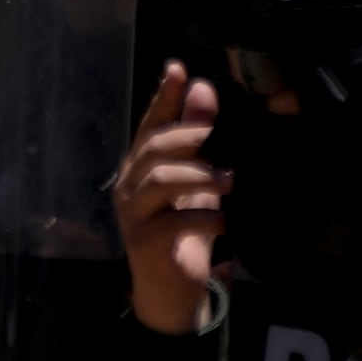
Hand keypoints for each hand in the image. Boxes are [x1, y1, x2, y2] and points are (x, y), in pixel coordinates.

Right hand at [113, 63, 229, 337]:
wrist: (172, 292)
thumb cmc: (185, 232)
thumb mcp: (197, 182)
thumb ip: (199, 138)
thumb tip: (204, 89)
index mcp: (142, 167)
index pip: (151, 124)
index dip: (164, 97)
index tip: (178, 69)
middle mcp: (130, 185)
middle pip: (154, 147)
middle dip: (188, 135)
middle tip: (219, 136)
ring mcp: (133, 214)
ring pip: (160, 179)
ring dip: (199, 175)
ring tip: (230, 181)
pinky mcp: (143, 243)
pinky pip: (173, 222)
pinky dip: (203, 217)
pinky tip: (226, 220)